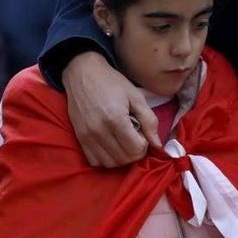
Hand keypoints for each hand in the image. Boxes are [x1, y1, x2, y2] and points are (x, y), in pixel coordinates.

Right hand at [61, 51, 160, 166]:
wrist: (82, 74)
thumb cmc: (111, 82)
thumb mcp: (135, 96)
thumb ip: (149, 120)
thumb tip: (158, 144)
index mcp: (115, 119)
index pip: (136, 149)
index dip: (144, 145)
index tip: (142, 134)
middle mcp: (99, 131)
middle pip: (124, 159)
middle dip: (135, 153)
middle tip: (135, 138)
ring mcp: (87, 136)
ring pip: (110, 163)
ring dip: (122, 158)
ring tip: (124, 143)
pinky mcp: (79, 138)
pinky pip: (95, 161)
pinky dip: (106, 159)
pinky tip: (111, 146)